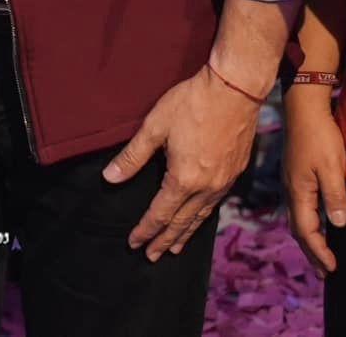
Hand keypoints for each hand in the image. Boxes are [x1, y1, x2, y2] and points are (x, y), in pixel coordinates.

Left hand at [103, 65, 260, 259]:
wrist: (235, 90)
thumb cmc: (191, 103)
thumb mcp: (154, 127)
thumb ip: (132, 157)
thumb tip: (109, 178)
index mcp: (184, 178)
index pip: (161, 213)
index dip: (146, 230)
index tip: (134, 243)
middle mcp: (207, 187)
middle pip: (182, 222)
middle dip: (165, 240)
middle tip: (151, 256)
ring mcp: (224, 181)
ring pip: (201, 216)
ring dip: (186, 233)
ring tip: (174, 248)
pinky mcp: (235, 172)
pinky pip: (215, 204)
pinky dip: (203, 218)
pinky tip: (198, 219)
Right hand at [282, 89, 345, 272]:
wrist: (303, 109)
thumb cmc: (320, 137)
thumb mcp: (332, 167)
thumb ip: (334, 197)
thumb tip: (338, 225)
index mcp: (298, 191)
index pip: (306, 231)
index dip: (319, 251)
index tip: (332, 269)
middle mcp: (290, 190)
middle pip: (298, 229)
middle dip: (311, 252)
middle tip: (325, 272)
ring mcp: (291, 183)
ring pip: (297, 219)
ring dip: (308, 239)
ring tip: (319, 254)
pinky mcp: (294, 176)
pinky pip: (299, 209)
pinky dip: (307, 224)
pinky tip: (314, 224)